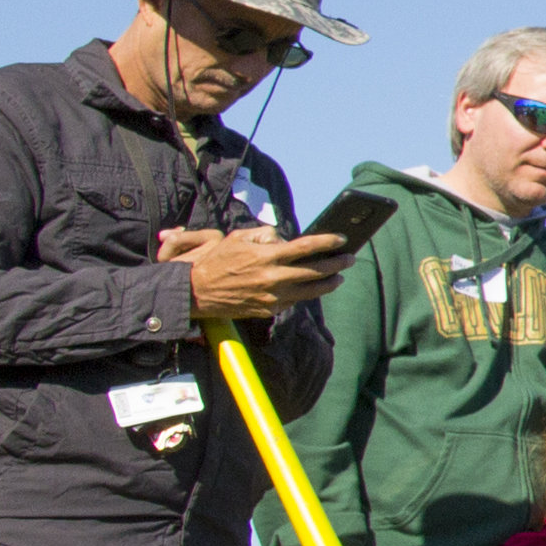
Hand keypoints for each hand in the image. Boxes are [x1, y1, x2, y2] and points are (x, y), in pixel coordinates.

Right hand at [171, 226, 347, 320]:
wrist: (196, 292)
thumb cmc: (216, 261)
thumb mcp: (238, 238)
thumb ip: (264, 235)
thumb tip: (284, 239)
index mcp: (266, 256)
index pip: (306, 247)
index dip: (327, 241)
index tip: (342, 238)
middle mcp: (273, 277)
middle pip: (315, 271)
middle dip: (336, 264)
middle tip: (349, 259)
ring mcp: (272, 297)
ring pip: (310, 291)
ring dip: (328, 283)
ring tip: (338, 277)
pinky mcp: (268, 310)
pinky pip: (293, 301)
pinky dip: (304, 294)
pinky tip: (311, 288)